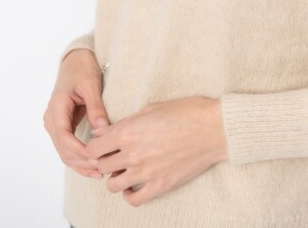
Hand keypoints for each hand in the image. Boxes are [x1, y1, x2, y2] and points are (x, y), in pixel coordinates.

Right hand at [43, 49, 109, 179]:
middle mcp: (51, 119)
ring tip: (100, 172)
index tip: (98, 158)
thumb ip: (96, 108)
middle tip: (103, 169)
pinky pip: (67, 147)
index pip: (65, 138)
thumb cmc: (83, 69)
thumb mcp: (91, 85)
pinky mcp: (62, 126)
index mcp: (57, 108)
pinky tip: (93, 164)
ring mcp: (54, 124)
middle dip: (82, 162)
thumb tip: (102, 130)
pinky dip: (78, 157)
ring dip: (80, 164)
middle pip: (63, 149)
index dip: (81, 152)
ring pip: (64, 152)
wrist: (76, 61)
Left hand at [85, 96, 227, 205]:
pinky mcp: (160, 185)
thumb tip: (108, 132)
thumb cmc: (186, 112)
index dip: (94, 146)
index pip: (93, 148)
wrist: (214, 128)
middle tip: (112, 155)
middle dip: (103, 160)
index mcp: (129, 131)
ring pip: (112, 185)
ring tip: (123, 169)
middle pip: (100, 166)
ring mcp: (146, 172)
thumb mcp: (152, 108)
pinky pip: (133, 199)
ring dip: (114, 177)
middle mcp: (133, 153)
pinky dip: (129, 193)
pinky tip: (134, 183)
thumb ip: (127, 122)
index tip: (102, 144)